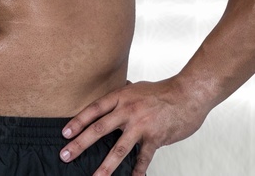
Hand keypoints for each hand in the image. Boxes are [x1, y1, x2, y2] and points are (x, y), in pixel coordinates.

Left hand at [60, 77, 210, 174]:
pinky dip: (137, 171)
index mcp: (123, 97)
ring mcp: (142, 124)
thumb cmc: (165, 91)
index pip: (95, 109)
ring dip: (105, 166)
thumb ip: (125, 96)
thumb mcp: (139, 88)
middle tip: (66, 155)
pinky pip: (143, 158)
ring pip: (119, 149)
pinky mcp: (155, 137)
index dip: (78, 121)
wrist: (190, 93)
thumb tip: (112, 99)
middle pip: (99, 128)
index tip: (65, 133)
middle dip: (80, 144)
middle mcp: (129, 110)